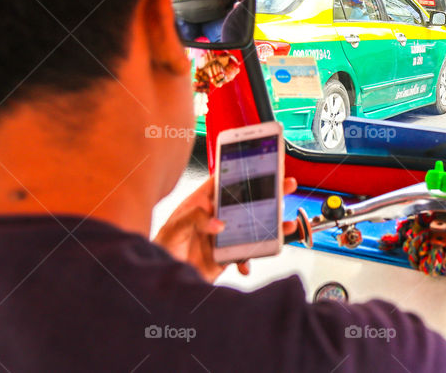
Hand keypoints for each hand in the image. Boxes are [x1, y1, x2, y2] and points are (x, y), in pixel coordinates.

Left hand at [153, 175, 298, 282]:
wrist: (161, 282)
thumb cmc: (161, 249)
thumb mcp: (174, 229)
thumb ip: (194, 219)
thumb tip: (217, 222)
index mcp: (201, 203)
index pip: (224, 182)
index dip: (242, 170)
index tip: (261, 163)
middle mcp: (215, 217)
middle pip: (245, 201)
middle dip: (268, 194)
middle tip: (285, 185)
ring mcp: (223, 236)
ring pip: (252, 227)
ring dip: (270, 227)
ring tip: (284, 225)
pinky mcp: (226, 256)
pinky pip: (246, 254)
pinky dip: (250, 260)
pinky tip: (245, 263)